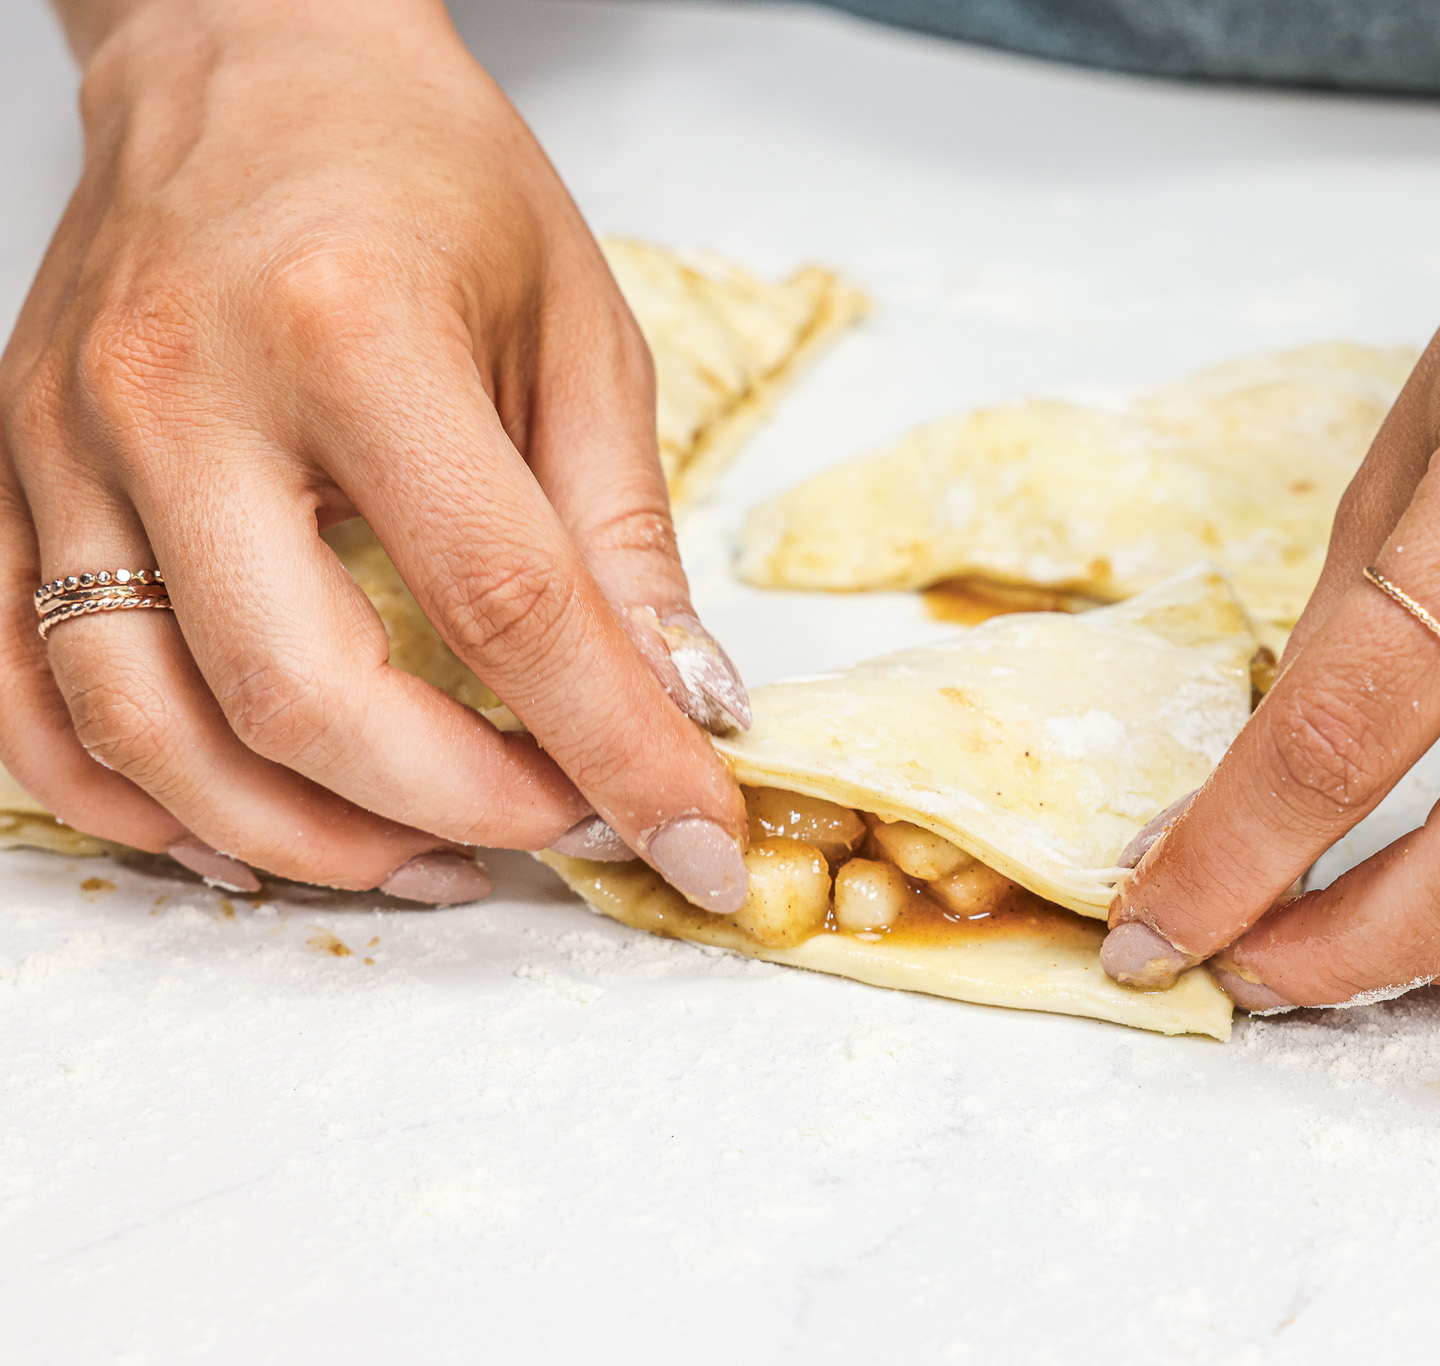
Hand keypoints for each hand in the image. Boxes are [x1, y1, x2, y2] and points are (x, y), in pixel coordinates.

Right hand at [0, 0, 748, 904]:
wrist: (252, 55)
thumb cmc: (425, 173)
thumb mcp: (577, 331)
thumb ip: (622, 536)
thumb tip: (686, 706)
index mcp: (356, 335)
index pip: (503, 606)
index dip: (613, 749)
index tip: (688, 835)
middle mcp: (182, 395)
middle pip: (303, 696)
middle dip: (455, 810)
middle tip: (555, 833)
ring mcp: (66, 444)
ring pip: (146, 729)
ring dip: (301, 838)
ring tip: (425, 859)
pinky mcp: (9, 477)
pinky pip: (21, 694)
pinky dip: (126, 800)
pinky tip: (244, 829)